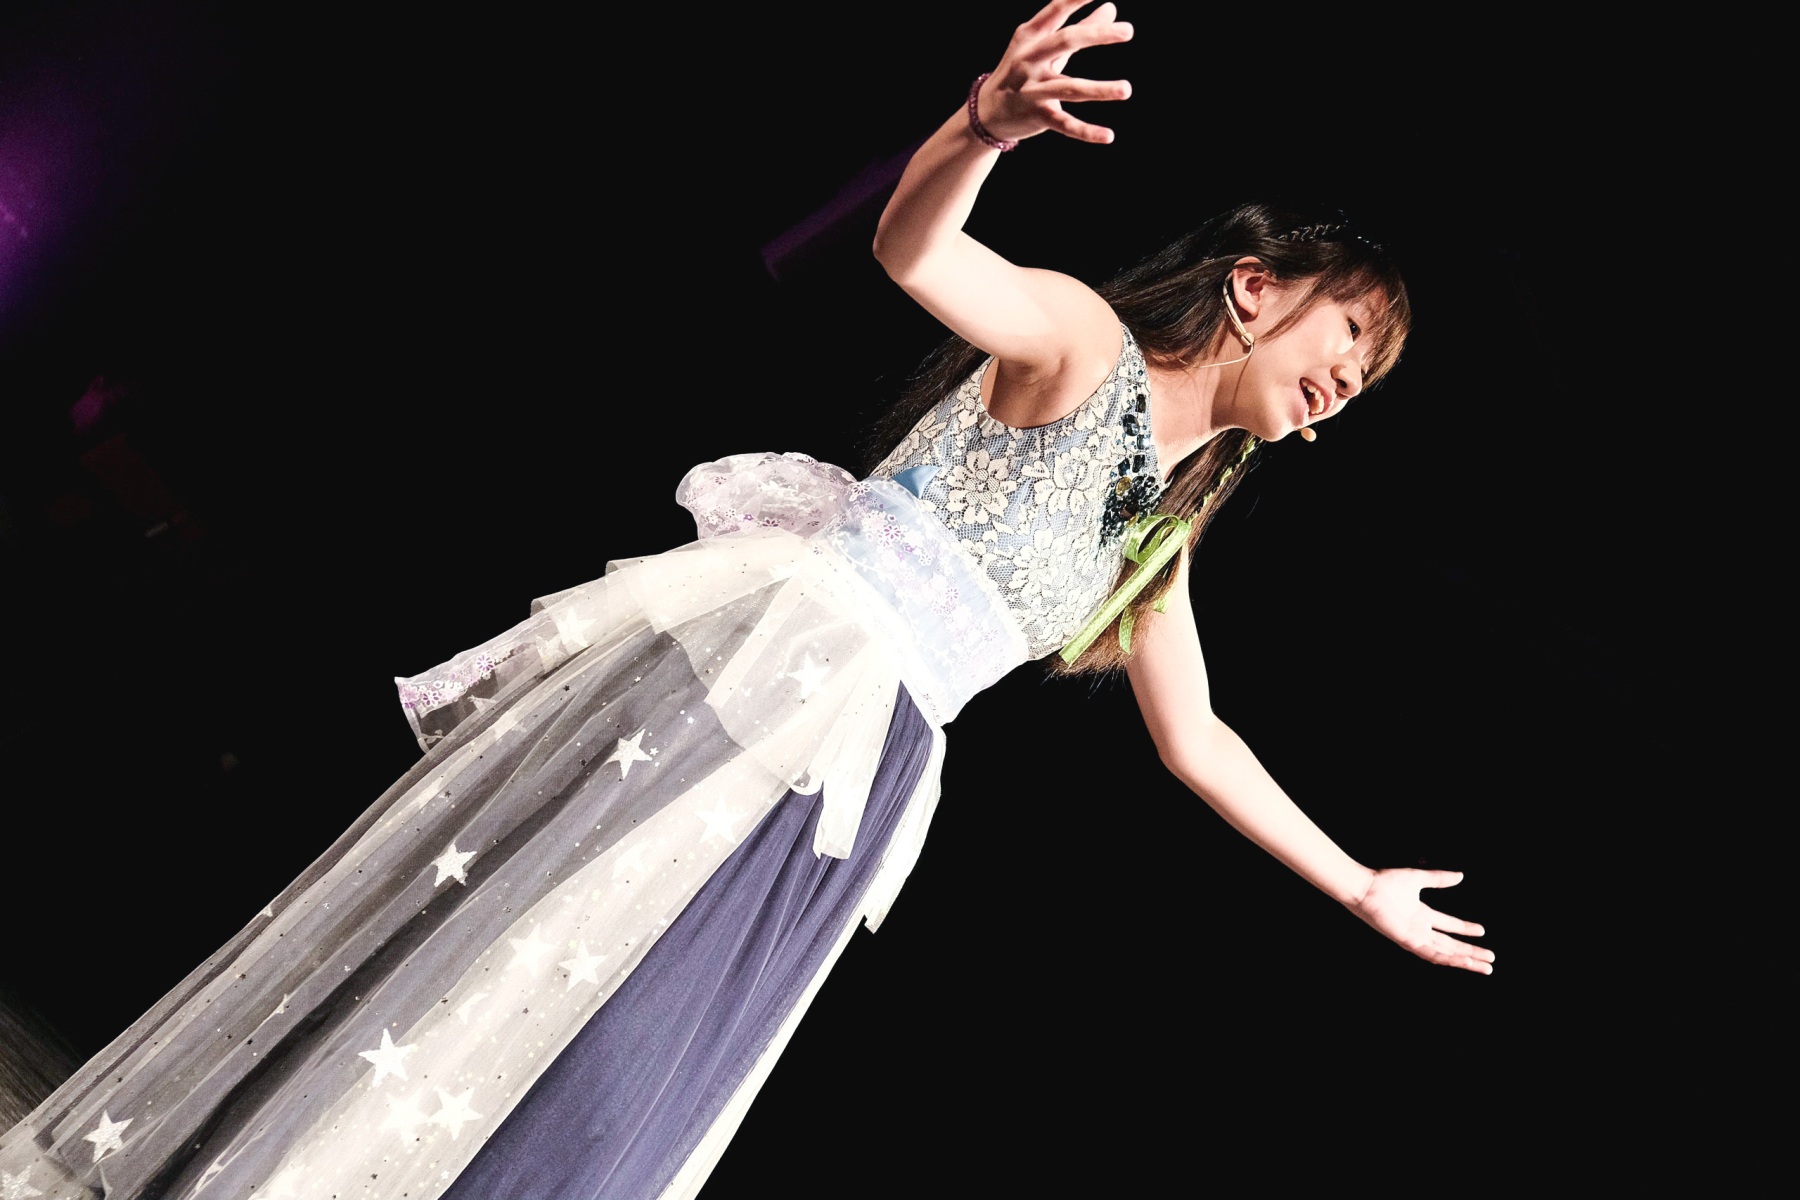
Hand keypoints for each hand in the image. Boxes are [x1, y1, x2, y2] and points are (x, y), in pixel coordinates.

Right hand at [976, 0, 1133, 145]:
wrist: (987, 111)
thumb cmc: (1023, 70)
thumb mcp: (1045, 46)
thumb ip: (1080, 27)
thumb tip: (1112, 7)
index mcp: (1031, 35)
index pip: (1057, 9)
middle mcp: (1029, 59)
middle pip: (1065, 41)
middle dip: (1097, 35)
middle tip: (1128, 31)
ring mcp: (1031, 89)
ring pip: (1069, 88)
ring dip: (1099, 89)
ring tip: (1126, 89)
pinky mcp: (1036, 115)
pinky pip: (1064, 123)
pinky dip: (1086, 131)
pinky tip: (1108, 136)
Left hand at [1348, 869, 1494, 974]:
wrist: (1365, 888)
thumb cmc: (1385, 882)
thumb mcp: (1419, 879)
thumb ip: (1439, 878)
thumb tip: (1460, 875)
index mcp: (1421, 915)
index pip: (1449, 925)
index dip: (1465, 929)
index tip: (1482, 931)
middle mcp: (1419, 929)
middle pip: (1450, 945)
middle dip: (1471, 952)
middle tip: (1490, 959)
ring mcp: (1414, 937)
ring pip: (1445, 954)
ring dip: (1465, 961)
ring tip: (1484, 967)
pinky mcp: (1408, 942)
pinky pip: (1432, 954)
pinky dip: (1449, 959)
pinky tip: (1464, 962)